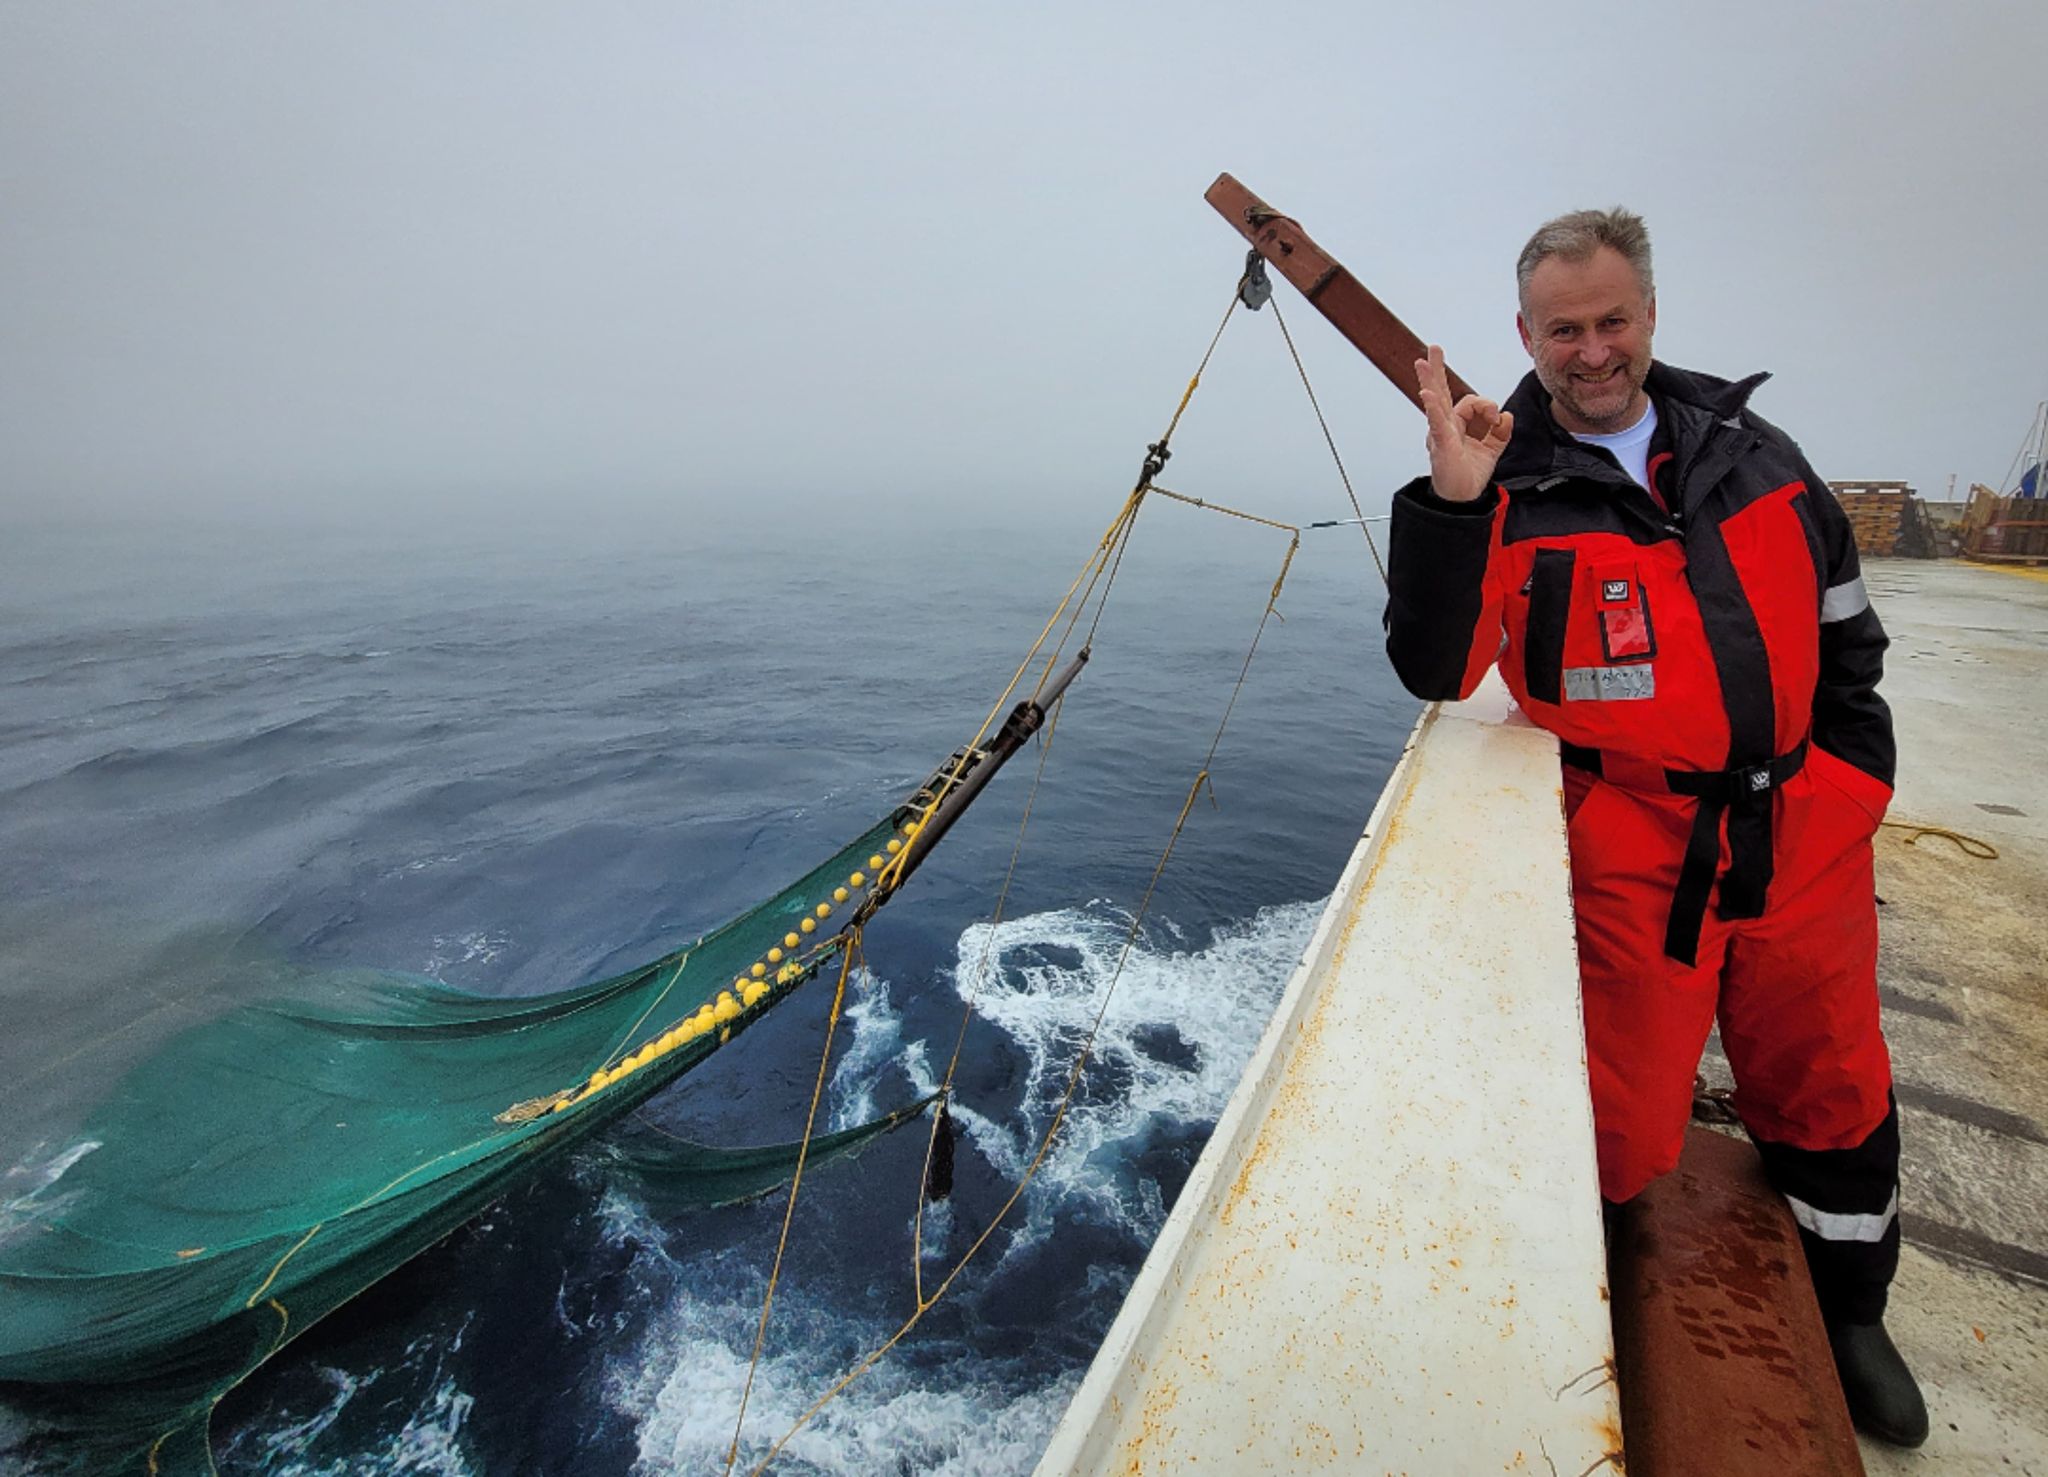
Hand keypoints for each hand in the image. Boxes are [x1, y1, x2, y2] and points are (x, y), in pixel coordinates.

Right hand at [1415, 344, 1512, 503]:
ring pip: (1436, 402)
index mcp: (1457, 425)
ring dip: (1431, 380)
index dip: (1487, 406)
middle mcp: (1446, 426)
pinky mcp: (1441, 444)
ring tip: (1423, 362)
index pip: (1471, 403)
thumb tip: (1506, 414)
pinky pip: (1437, 422)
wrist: (1462, 499)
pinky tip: (1428, 395)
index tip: (1497, 420)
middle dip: (1436, 369)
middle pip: (1441, 392)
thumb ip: (1501, 430)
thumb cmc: (1468, 474)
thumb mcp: (1492, 449)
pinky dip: (1433, 408)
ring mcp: (1441, 433)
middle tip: (1432, 349)